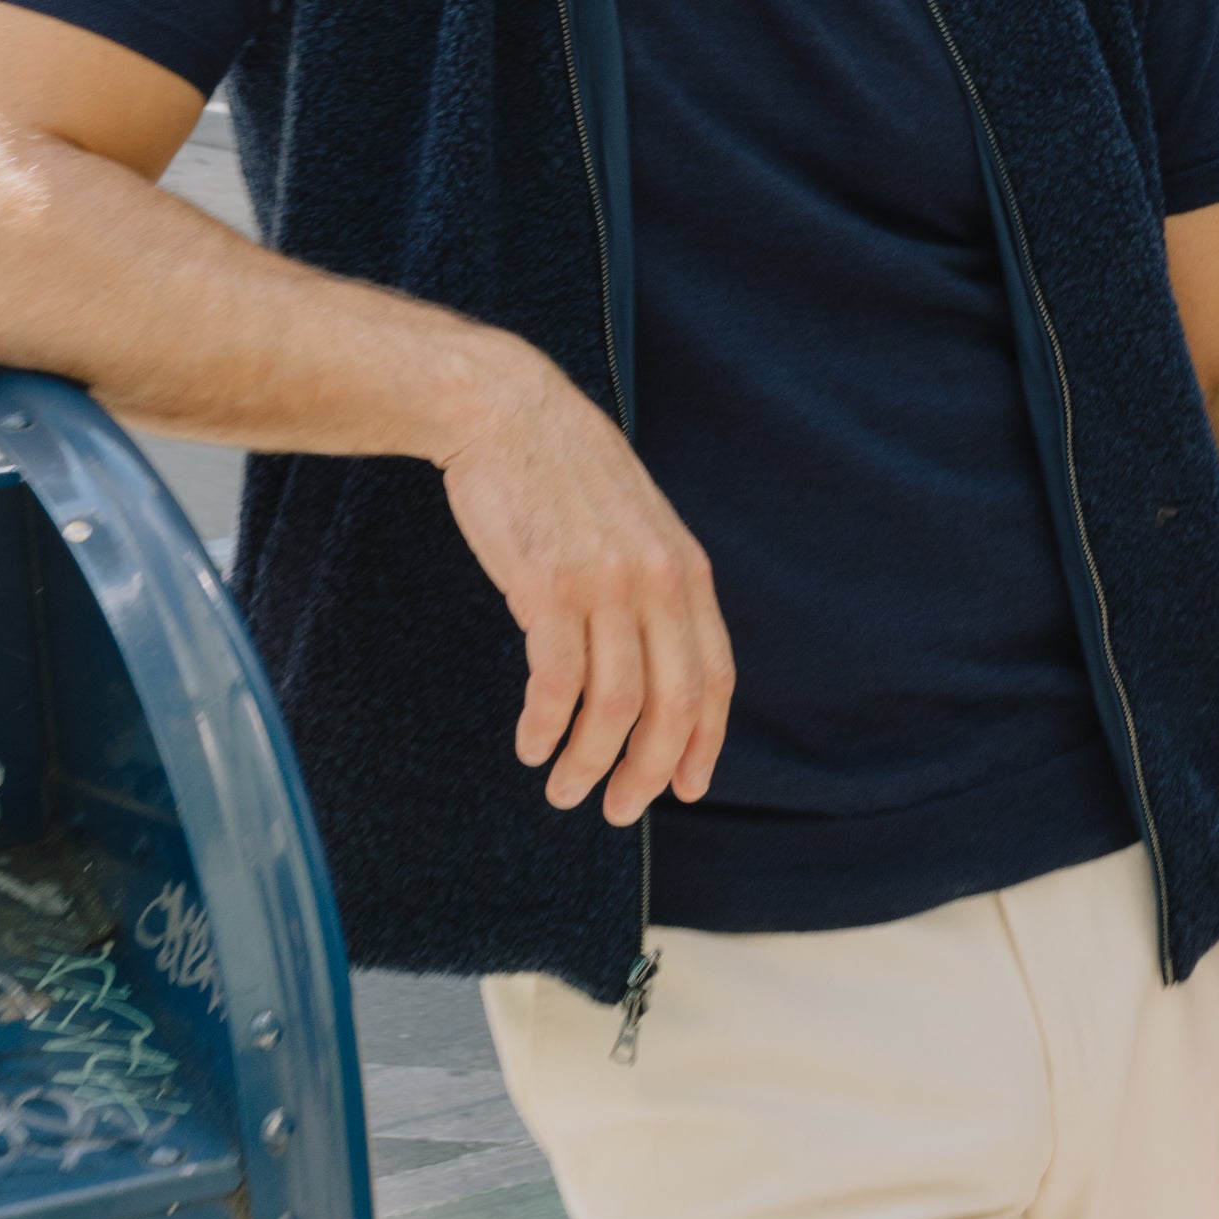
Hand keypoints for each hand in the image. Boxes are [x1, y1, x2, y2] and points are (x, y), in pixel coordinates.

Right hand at [436, 347, 732, 828]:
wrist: (502, 409)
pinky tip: (530, 746)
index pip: (716, 679)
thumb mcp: (635, 522)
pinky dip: (546, 729)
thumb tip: (655, 659)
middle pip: (674, 706)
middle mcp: (659, 581)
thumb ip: (653, 585)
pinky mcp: (547, 586)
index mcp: (687, 569)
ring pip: (615, 707)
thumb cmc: (560, 470)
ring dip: (590, 763)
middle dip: (650, 772)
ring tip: (565, 789)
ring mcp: (605, 584)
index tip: (688, 789)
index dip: (705, 744)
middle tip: (619, 809)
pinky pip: (557, 685)